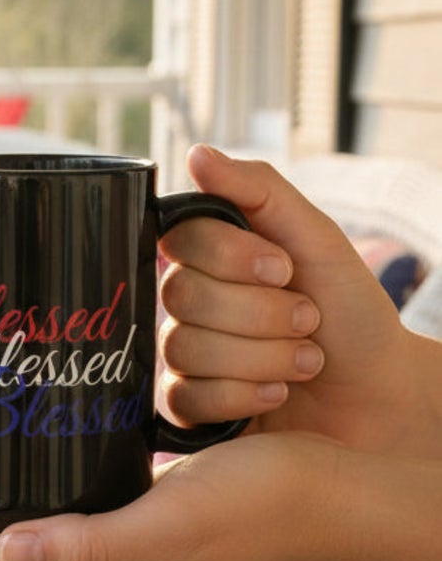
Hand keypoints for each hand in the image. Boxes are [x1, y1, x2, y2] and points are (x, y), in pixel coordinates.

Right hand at [160, 146, 420, 455]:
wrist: (379, 393)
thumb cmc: (349, 313)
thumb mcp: (316, 238)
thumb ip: (258, 190)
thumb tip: (197, 154)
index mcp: (211, 257)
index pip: (181, 240)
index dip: (234, 258)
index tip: (284, 269)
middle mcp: (188, 303)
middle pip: (182, 296)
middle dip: (261, 314)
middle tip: (306, 321)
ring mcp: (182, 355)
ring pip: (186, 348)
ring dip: (263, 357)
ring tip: (303, 361)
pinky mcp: (186, 406)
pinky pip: (186, 397)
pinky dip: (244, 395)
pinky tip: (275, 393)